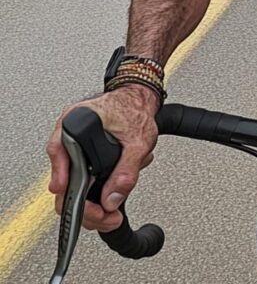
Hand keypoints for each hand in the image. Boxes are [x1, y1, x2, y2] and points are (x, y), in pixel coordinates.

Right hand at [47, 87, 158, 231]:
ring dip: (91, 202)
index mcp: (75, 122)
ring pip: (72, 184)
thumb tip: (112, 199)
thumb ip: (127, 171)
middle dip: (83, 205)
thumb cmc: (134, 108)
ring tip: (111, 210)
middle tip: (103, 216)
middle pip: (64, 178)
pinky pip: (82, 179)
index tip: (68, 198)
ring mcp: (74, 146)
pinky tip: (110, 194)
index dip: (62, 179)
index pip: (58, 152)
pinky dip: (95, 192)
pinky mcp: (83, 155)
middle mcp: (69, 134)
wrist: (139, 98)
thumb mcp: (138, 140)